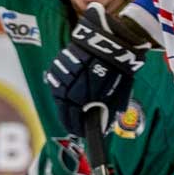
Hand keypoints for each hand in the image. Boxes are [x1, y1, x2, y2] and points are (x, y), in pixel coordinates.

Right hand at [44, 3, 151, 139]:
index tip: (79, 132)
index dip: (76, 128)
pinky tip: (69, 87)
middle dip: (68, 118)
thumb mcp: (117, 96)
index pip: (73, 122)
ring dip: (64, 101)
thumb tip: (103, 128)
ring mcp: (61, 76)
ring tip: (71, 104)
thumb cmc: (118, 71)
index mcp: (83, 100)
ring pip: (58, 94)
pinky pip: (56, 79)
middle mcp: (69, 90)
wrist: (112, 42)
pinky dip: (61, 84)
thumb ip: (108, 114)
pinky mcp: (58, 63)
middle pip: (62, 110)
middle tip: (72, 123)